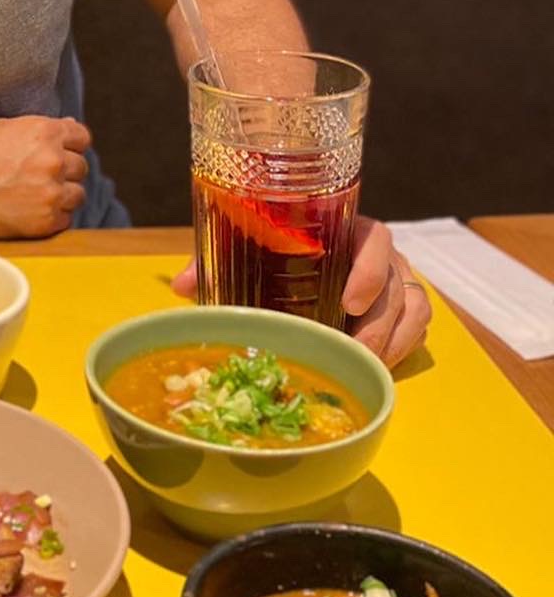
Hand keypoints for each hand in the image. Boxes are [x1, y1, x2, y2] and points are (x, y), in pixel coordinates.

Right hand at [0, 116, 89, 238]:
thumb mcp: (2, 128)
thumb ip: (38, 129)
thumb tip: (69, 128)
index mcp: (43, 132)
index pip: (82, 137)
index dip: (69, 145)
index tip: (57, 154)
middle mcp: (52, 161)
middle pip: (81, 167)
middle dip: (63, 172)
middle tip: (36, 178)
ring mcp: (50, 194)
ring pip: (77, 194)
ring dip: (61, 196)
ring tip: (32, 196)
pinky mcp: (44, 222)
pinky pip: (65, 219)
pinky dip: (51, 217)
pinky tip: (26, 211)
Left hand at [170, 215, 430, 366]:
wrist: (294, 263)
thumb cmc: (273, 254)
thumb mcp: (246, 254)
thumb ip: (215, 263)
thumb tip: (179, 286)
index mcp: (346, 229)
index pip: (376, 239)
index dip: (370, 269)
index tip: (348, 302)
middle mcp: (378, 253)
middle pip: (397, 282)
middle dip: (379, 323)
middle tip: (355, 352)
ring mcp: (396, 279)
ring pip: (413, 308)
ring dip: (393, 341)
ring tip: (367, 367)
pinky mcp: (404, 306)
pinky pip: (418, 326)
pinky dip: (403, 347)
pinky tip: (379, 367)